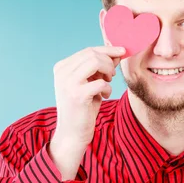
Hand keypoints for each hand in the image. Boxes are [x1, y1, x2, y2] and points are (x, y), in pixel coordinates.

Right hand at [49, 46, 124, 179]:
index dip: (107, 50)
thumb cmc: (82, 108)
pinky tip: (104, 96)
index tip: (122, 51)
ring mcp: (68, 83)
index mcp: (61, 67)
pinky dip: (107, 88)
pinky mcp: (77, 95)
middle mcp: (62, 72)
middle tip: (112, 76)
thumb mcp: (89, 84)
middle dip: (108, 62)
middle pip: (92, 54)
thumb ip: (99, 68)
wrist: (72, 133)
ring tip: (108, 83)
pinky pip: (100, 82)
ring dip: (108, 71)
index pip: (87, 50)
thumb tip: (117, 53)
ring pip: (95, 62)